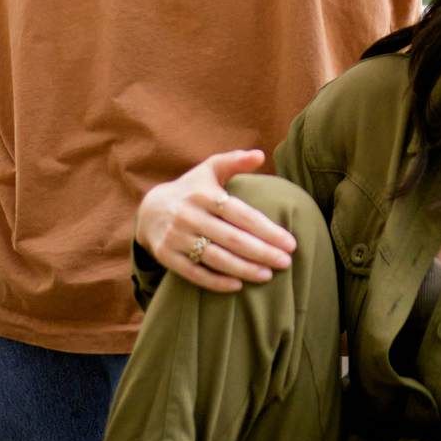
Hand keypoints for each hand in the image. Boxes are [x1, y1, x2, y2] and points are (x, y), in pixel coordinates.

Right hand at [136, 149, 295, 294]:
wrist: (149, 210)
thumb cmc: (191, 189)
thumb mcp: (210, 170)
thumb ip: (235, 161)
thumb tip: (261, 154)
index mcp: (204, 194)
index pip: (240, 214)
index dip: (266, 230)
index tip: (290, 243)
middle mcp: (189, 215)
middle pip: (231, 238)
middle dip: (261, 252)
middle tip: (286, 262)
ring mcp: (176, 237)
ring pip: (215, 258)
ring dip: (244, 269)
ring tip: (268, 275)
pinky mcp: (167, 256)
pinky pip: (194, 273)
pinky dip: (216, 282)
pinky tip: (238, 286)